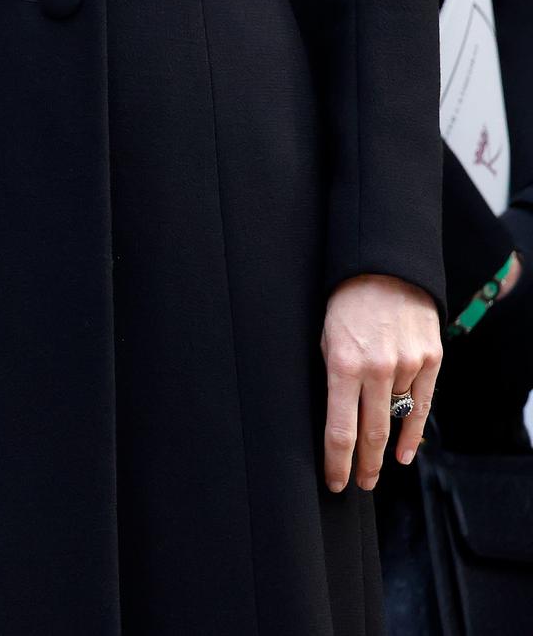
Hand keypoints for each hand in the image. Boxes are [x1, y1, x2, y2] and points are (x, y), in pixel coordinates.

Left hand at [322, 273, 441, 491]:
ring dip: (384, 448)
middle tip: (357, 485)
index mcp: (341, 364)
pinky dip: (414, 434)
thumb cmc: (345, 301)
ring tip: (374, 470)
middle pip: (370, 433)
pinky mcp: (430, 361)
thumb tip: (335, 412)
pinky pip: (423, 407)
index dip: (336, 460)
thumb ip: (332, 374)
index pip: (339, 428)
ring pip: (396, 420)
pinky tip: (405, 453)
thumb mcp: (323, 335)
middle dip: (362, 465)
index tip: (334, 481)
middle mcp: (377, 370)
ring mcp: (408, 366)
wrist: (384, 268)